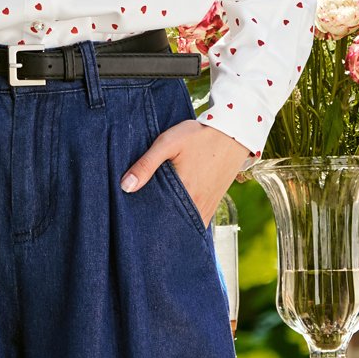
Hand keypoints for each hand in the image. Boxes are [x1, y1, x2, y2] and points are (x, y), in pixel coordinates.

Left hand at [120, 120, 251, 228]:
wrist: (233, 132)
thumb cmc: (198, 136)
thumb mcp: (168, 143)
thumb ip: (146, 164)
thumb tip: (126, 186)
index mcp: (185, 192)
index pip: (159, 218)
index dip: (145, 221)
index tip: (134, 219)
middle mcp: (198, 205)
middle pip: (172, 225)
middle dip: (157, 225)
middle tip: (141, 220)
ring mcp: (208, 206)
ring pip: (185, 225)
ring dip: (171, 223)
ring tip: (155, 217)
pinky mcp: (213, 203)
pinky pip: (197, 220)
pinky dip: (184, 220)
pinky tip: (172, 212)